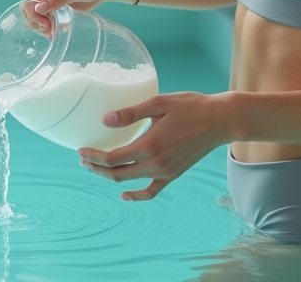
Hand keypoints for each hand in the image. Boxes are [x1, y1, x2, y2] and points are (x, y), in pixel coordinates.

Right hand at [23, 0, 130, 35]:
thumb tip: (39, 8)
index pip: (27, 3)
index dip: (33, 15)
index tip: (47, 24)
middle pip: (28, 14)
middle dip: (37, 24)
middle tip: (51, 31)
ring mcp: (48, 6)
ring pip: (35, 21)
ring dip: (42, 29)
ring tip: (55, 33)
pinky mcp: (56, 13)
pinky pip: (46, 24)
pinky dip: (49, 29)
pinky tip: (60, 30)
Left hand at [77, 91, 231, 200]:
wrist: (220, 121)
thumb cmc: (190, 107)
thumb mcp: (158, 103)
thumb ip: (131, 113)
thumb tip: (105, 120)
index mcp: (149, 145)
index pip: (112, 158)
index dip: (93, 156)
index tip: (80, 150)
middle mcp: (156, 163)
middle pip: (117, 173)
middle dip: (96, 168)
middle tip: (83, 160)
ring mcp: (165, 172)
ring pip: (130, 182)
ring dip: (110, 177)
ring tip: (96, 168)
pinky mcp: (173, 174)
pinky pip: (152, 191)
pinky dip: (136, 196)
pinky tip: (125, 195)